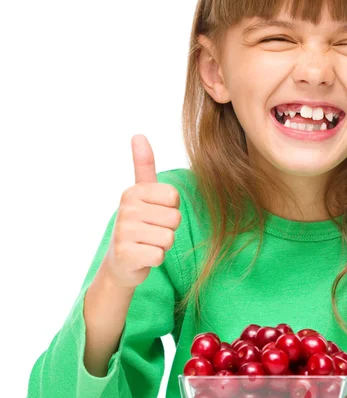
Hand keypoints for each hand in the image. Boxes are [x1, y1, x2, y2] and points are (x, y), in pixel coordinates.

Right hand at [102, 135, 181, 288]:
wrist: (121, 262)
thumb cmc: (138, 225)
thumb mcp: (141, 194)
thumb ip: (143, 165)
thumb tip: (138, 134)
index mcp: (133, 192)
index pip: (174, 197)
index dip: (170, 209)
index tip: (155, 213)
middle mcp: (126, 209)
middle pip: (174, 218)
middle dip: (168, 229)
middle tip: (151, 232)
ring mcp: (123, 232)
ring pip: (169, 237)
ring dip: (162, 245)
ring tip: (147, 243)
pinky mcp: (125, 254)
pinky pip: (159, 255)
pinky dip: (155, 259)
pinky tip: (142, 257)